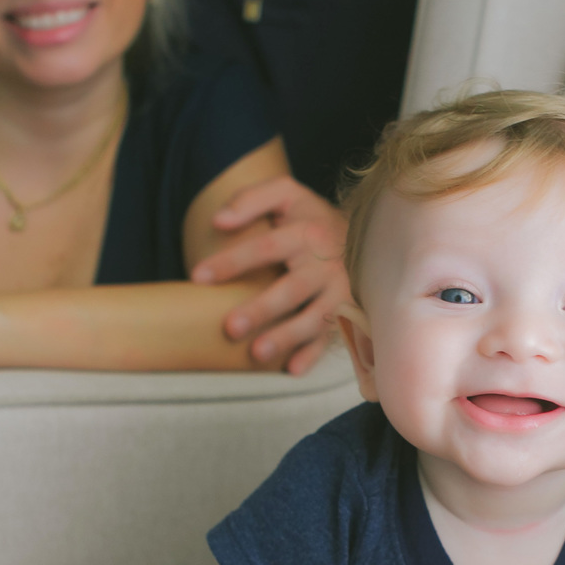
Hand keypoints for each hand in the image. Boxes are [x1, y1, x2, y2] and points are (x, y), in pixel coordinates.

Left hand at [191, 178, 348, 375]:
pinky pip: (332, 337)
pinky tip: (291, 370)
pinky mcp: (347, 312)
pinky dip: (313, 355)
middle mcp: (326, 264)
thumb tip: (218, 221)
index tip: (198, 277)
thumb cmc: (310, 218)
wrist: (366, 235)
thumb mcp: (285, 194)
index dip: (232, 261)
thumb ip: (250, 200)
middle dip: (261, 309)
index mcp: (306, 233)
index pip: (265, 247)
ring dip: (286, 337)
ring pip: (314, 318)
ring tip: (257, 354)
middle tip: (230, 327)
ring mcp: (340, 292)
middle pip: (292, 289)